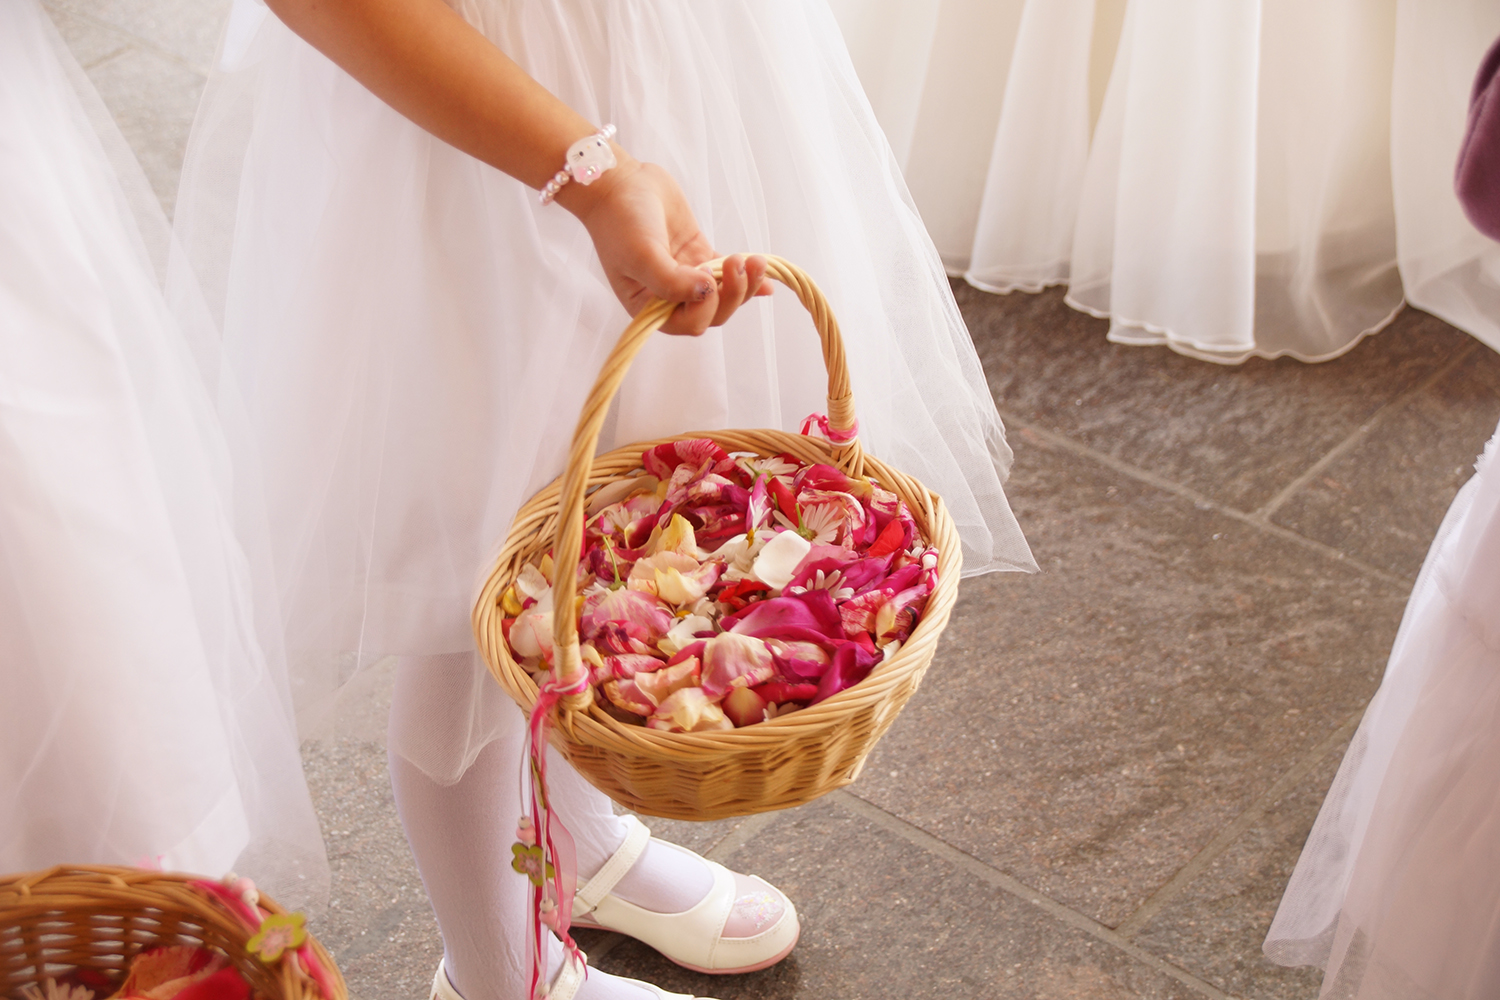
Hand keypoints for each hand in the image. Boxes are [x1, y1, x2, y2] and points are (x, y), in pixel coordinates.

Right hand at [558, 153, 770, 335]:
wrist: (618, 183)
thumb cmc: (620, 222)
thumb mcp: (641, 255)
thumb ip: (670, 282)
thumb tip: (707, 292)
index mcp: (648, 307)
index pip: (688, 323)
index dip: (706, 309)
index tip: (708, 279)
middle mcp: (668, 297)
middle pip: (712, 312)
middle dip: (732, 294)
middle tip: (741, 264)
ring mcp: (686, 276)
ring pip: (723, 295)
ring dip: (744, 284)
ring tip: (756, 261)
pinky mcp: (698, 256)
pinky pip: (726, 273)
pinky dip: (747, 277)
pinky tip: (767, 279)